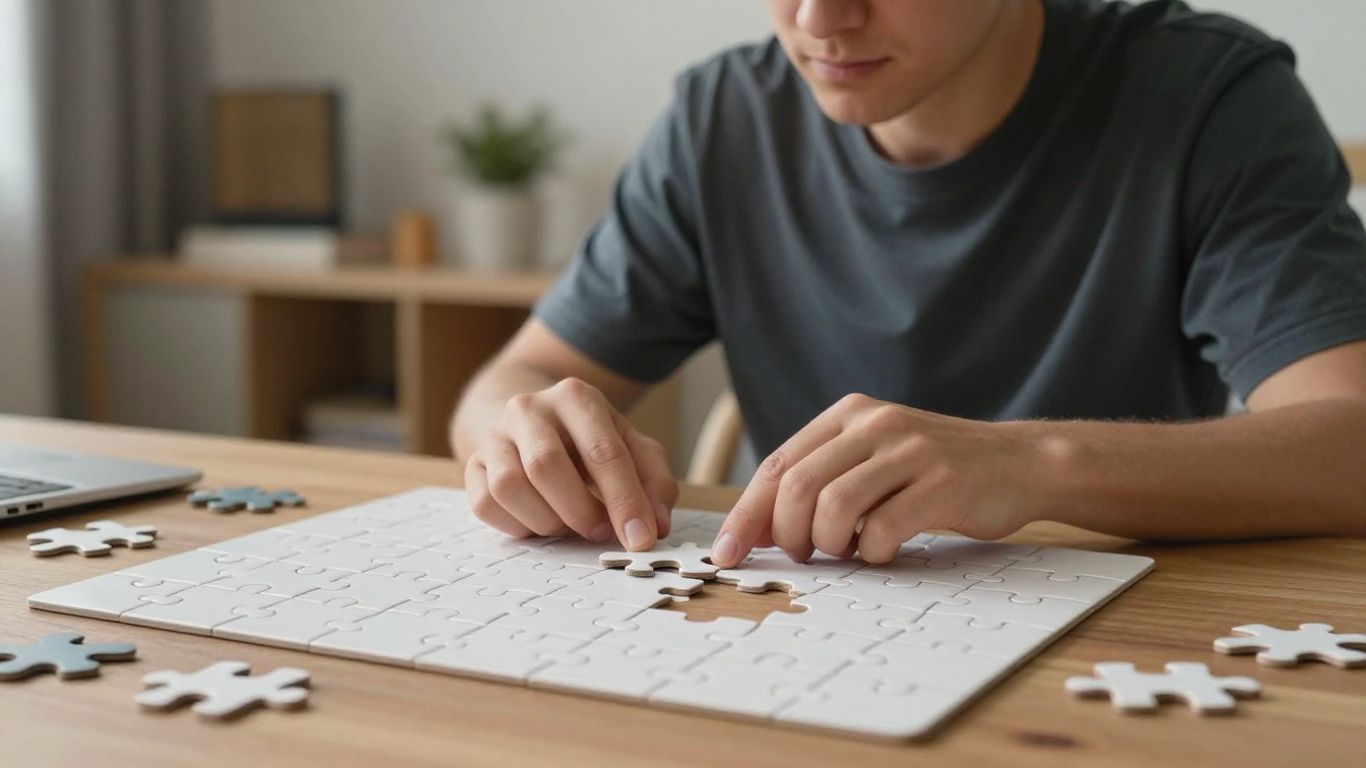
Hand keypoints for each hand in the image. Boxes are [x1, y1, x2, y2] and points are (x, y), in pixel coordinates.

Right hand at [464, 378, 675, 549]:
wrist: (531, 421)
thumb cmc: (589, 441)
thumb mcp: (632, 449)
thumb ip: (654, 483)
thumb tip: (655, 525)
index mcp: (575, 397)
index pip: (603, 452)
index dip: (625, 501)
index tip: (641, 538)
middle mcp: (528, 408)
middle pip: (546, 467)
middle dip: (579, 510)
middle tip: (598, 530)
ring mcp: (495, 435)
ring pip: (509, 486)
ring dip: (545, 520)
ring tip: (566, 523)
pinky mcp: (472, 463)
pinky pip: (485, 504)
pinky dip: (517, 525)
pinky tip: (538, 521)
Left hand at [710, 394, 1053, 566]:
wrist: (1020, 463)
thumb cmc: (935, 472)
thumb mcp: (873, 458)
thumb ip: (821, 480)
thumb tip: (755, 529)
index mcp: (849, 414)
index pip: (779, 465)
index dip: (747, 513)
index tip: (727, 552)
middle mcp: (876, 424)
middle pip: (798, 486)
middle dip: (787, 534)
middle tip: (804, 556)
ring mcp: (911, 450)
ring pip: (834, 507)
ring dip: (830, 545)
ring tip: (848, 551)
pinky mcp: (943, 483)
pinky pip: (883, 529)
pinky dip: (874, 553)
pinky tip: (884, 551)